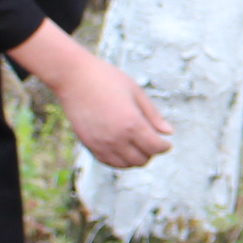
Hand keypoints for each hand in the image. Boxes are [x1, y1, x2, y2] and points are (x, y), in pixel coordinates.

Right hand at [10, 20, 175, 168]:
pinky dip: (119, 160)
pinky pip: (109, 162)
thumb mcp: (136, 92)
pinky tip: (122, 148)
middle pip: (142, 159)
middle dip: (151, 152)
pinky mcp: (89, 144)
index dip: (164, 146)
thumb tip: (168, 132)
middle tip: (151, 141)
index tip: (165, 142)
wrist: (74, 78)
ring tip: (137, 144)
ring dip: (135, 157)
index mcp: (132, 123)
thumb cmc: (106, 79)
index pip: (155, 147)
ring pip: (126, 164)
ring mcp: (101, 144)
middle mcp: (117, 138)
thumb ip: (153, 115)